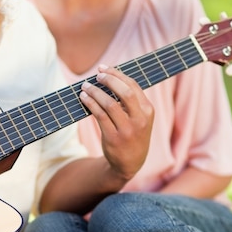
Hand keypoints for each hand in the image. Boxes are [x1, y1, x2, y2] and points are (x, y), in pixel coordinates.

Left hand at [80, 65, 153, 181]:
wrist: (130, 163)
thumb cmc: (132, 134)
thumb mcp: (140, 118)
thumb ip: (131, 101)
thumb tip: (111, 77)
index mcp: (148, 110)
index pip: (133, 86)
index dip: (117, 74)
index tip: (103, 68)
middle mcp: (140, 119)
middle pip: (124, 92)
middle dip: (109, 80)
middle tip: (96, 75)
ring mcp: (127, 130)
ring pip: (109, 104)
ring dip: (95, 92)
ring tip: (85, 87)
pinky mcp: (113, 138)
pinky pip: (99, 116)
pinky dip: (90, 104)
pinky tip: (84, 98)